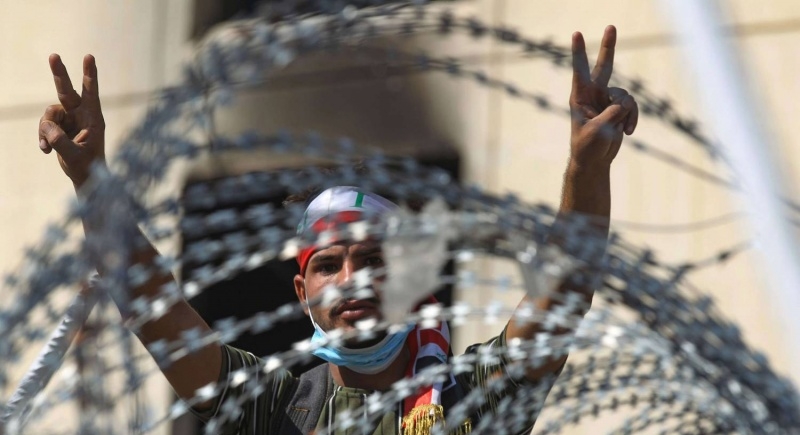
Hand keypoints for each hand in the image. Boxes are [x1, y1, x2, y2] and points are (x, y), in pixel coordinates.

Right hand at [38, 54, 105, 187]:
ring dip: (45, 129)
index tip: (89, 57)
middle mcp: (81, 115)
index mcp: (93, 118)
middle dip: (59, 73)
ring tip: (48, 146)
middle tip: (54, 55)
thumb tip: (47, 127)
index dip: (90, 75)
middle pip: (66, 91)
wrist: (85, 176)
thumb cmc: (88, 166)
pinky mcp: (59, 127)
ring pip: (49, 113)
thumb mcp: (75, 155)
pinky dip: (43, 137)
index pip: (91, 92)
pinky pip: (45, 125)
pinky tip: (46, 150)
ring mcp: (69, 119)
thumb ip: (60, 141)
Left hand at [569, 26, 637, 168]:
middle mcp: (593, 94)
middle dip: (608, 47)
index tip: (576, 33)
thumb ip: (610, 114)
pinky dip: (632, 118)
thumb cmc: (587, 147)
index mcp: (579, 97)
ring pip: (625, 95)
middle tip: (611, 26)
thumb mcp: (597, 132)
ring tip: (620, 128)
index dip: (579, 53)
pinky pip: (632, 106)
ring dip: (627, 112)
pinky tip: (628, 131)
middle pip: (604, 66)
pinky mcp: (618, 108)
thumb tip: (625, 103)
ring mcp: (607, 100)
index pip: (580, 71)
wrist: (594, 161)